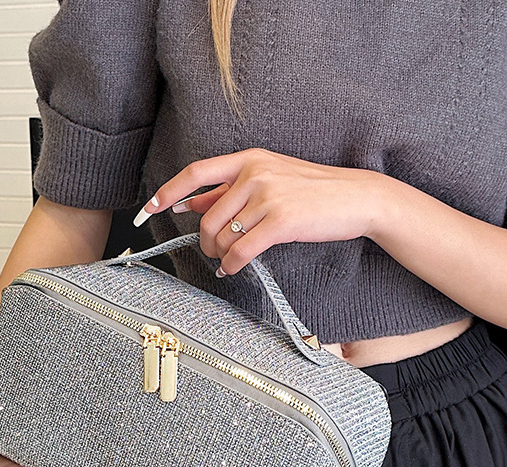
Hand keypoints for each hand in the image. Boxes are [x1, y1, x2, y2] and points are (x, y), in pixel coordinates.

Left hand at [136, 147, 386, 276]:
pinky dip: (232, 265)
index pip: (196, 172)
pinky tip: (234, 268)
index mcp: (248, 158)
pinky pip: (240, 250)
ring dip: (219, 256)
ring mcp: (267, 195)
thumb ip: (230, 190)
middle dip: (203, 242)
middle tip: (210, 253)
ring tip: (227, 261)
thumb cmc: (312, 191)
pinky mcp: (280, 221)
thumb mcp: (269, 179)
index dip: (168, 191)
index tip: (149, 207)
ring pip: (221, 236)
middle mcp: (254, 172)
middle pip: (206, 217)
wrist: (357, 197)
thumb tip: (192, 204)